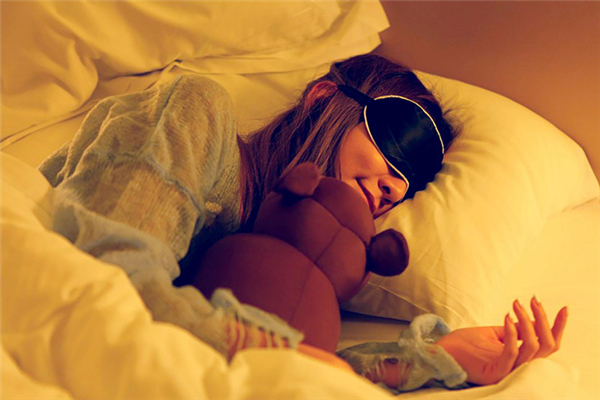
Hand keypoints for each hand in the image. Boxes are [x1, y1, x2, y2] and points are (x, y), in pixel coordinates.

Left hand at [436, 297, 567, 385]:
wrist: (440, 351)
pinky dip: (512, 332)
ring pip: (533, 348)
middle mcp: (517, 368)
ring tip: (517, 304)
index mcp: (520, 360)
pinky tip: (506, 316)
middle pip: (546, 347)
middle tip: (533, 300)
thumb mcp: (497, 333)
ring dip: (527, 320)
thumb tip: (537, 320)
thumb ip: (518, 330)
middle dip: (544, 320)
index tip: (563, 308)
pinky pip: (511, 353)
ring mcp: (506, 372)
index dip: (558, 328)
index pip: (548, 346)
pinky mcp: (494, 372)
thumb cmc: (465, 343)